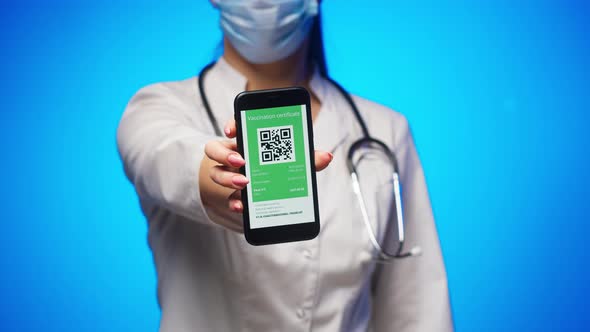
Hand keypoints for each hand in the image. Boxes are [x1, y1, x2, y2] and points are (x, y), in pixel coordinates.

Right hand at [199, 119, 332, 231]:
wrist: (267, 197)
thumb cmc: (278, 170)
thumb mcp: (293, 162)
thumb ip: (307, 158)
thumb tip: (327, 157)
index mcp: (247, 142)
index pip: (234, 128)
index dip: (231, 126)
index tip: (232, 130)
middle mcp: (233, 156)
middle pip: (216, 149)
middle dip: (226, 154)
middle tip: (241, 162)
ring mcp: (228, 175)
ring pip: (216, 173)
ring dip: (227, 178)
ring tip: (244, 183)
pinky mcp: (231, 195)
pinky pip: (226, 197)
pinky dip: (233, 201)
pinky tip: (242, 206)